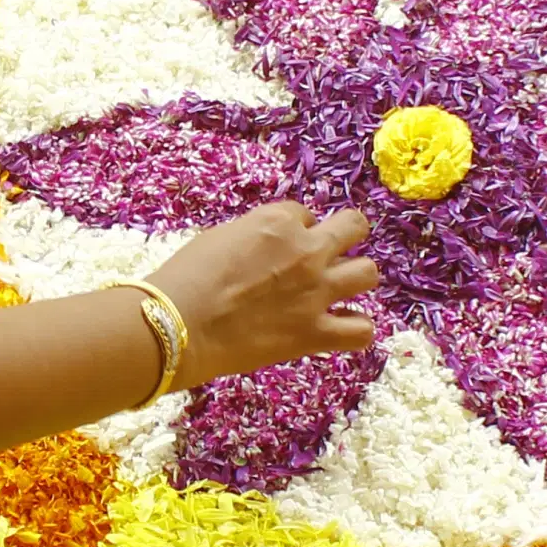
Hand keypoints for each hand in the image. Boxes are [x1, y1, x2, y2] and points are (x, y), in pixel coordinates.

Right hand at [148, 203, 376, 386]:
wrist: (178, 324)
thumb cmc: (186, 277)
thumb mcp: (220, 236)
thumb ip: (255, 235)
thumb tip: (268, 247)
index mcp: (278, 221)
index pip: (305, 213)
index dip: (296, 229)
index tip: (279, 247)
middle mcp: (306, 250)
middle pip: (353, 227)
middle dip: (346, 234)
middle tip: (331, 251)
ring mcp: (316, 292)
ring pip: (368, 273)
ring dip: (357, 277)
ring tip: (341, 288)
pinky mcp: (314, 332)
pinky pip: (361, 331)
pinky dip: (357, 329)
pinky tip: (343, 328)